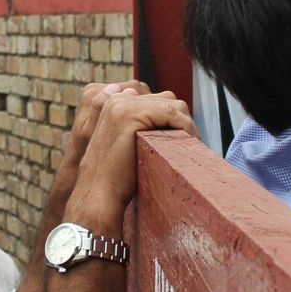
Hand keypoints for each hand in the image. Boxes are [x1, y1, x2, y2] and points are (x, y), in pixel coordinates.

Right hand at [66, 89, 196, 225]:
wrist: (99, 193)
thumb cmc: (117, 177)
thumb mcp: (129, 144)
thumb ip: (142, 127)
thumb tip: (170, 117)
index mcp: (115, 103)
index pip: (157, 100)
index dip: (173, 119)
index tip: (184, 139)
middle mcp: (117, 98)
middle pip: (167, 98)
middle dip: (182, 120)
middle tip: (191, 144)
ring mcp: (121, 104)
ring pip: (172, 104)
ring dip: (186, 125)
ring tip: (190, 146)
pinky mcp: (129, 114)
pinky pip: (171, 113)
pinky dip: (185, 128)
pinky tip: (187, 145)